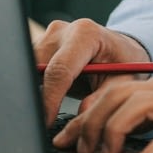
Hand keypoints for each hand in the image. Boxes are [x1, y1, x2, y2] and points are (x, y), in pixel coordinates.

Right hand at [34, 18, 151, 124]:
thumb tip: (82, 115)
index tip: (46, 121)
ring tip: (47, 111)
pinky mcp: (40, 44)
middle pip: (38, 67)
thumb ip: (102, 98)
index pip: (59, 70)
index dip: (50, 99)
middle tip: (42, 121)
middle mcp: (62, 30)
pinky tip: (45, 100)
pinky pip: (29, 67)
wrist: (119, 50)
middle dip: (38, 96)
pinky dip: (35, 86)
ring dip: (35, 90)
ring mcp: (48, 35)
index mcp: (85, 34)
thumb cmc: (123, 64)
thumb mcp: (121, 83)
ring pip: (29, 67)